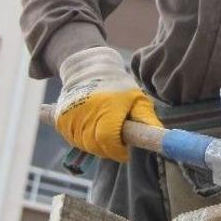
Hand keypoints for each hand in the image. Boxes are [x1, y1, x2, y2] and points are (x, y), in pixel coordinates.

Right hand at [54, 46, 161, 161]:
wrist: (87, 70)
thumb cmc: (118, 86)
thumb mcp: (137, 98)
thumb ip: (146, 118)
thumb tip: (159, 136)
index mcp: (108, 108)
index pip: (109, 139)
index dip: (118, 150)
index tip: (125, 151)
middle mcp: (87, 113)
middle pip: (96, 146)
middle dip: (109, 149)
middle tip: (117, 141)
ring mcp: (71, 117)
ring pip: (84, 145)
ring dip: (96, 145)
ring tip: (104, 130)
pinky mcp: (60, 120)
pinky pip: (73, 140)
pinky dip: (83, 140)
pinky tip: (92, 128)